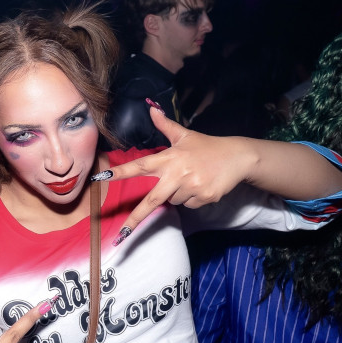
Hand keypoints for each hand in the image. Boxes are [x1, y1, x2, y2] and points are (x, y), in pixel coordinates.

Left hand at [99, 105, 254, 240]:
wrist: (238, 157)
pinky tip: (201, 185)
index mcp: (169, 159)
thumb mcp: (185, 135)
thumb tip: (151, 108)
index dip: (121, 171)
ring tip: (191, 178)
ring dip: (176, 194)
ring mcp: (191, 188)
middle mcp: (177, 174)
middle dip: (135, 218)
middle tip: (122, 235)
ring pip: (172, 201)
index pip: (140, 166)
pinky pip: (188, 205)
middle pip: (151, 201)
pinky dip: (191, 198)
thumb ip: (165, 125)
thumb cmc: (207, 146)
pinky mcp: (204, 198)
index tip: (103, 177)